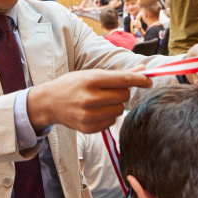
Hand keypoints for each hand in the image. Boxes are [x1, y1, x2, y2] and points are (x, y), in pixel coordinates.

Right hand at [27, 68, 150, 133]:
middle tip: (110, 91)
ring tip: (100, 102)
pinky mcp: (88, 128)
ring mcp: (89, 115)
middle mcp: (90, 98)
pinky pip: (111, 122)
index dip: (139, 79)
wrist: (49, 103)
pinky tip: (95, 112)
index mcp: (91, 80)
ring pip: (119, 110)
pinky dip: (108, 117)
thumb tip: (143, 70)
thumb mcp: (91, 74)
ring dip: (115, 105)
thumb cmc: (73, 85)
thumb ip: (118, 75)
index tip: (148, 80)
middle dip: (122, 92)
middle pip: (124, 96)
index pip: (123, 79)